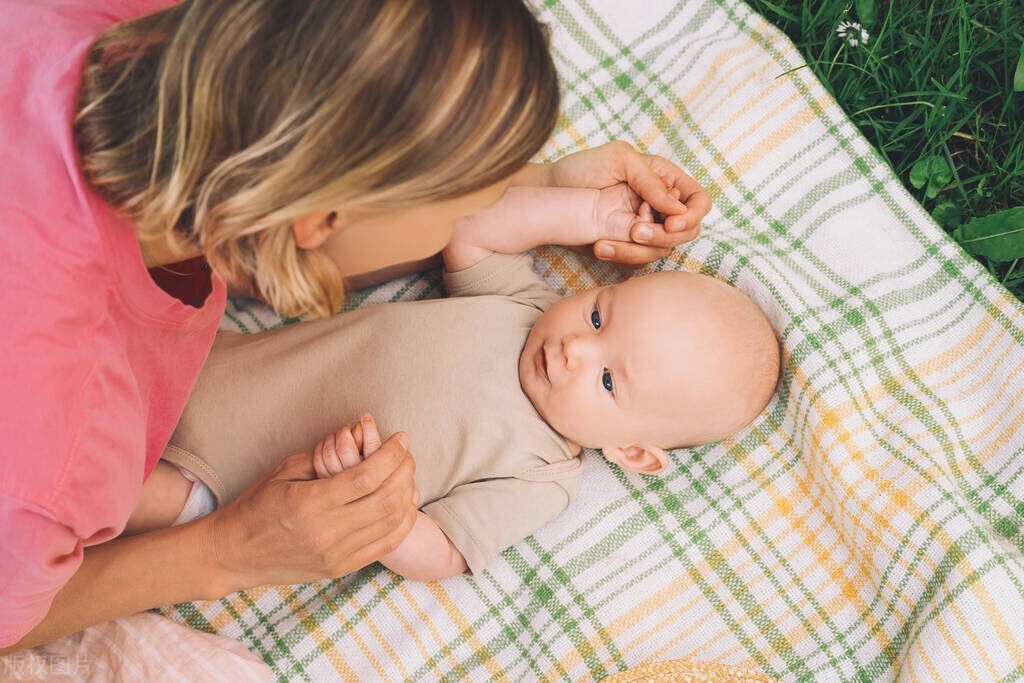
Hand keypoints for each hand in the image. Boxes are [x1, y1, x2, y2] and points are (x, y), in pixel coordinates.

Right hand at [204, 426, 417, 590]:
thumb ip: (325, 455)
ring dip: (407, 495)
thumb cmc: (256, 505)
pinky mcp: (340, 568)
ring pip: (391, 523)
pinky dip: (403, 523)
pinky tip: (407, 504)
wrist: (234, 554)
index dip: (392, 454)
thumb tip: (361, 437)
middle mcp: (325, 532)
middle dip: (405, 471)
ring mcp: (335, 554)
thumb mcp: (284, 471)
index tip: (402, 438)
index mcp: (309, 503)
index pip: (366, 476)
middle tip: (407, 453)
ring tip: (408, 475)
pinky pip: (385, 546)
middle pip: (386, 500)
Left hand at [547, 141, 711, 265]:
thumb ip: (650, 180)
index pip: (699, 201)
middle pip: (686, 232)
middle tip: (634, 231)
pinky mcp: (627, 246)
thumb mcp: (619, 159)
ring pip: (660, 251)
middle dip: (662, 237)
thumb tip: (677, 207)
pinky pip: (637, 261)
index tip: (671, 223)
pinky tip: (599, 246)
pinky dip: (621, 257)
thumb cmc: (582, 167)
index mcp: (665, 180)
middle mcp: (660, 207)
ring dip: (637, 251)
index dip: (692, 215)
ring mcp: (645, 228)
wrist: (549, 191)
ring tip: (606, 242)